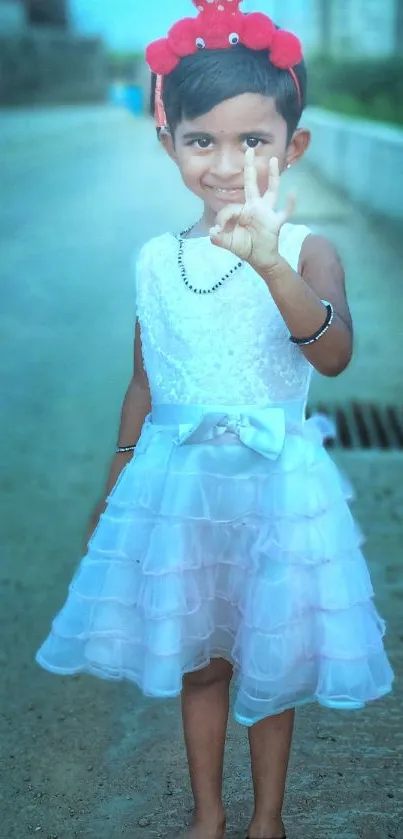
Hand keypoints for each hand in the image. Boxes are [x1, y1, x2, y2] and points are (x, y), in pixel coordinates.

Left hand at [209, 149, 295, 271]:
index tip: (218, 230)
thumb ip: (218, 239)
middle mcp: (255, 207)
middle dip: (249, 167)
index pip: (231, 206)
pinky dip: (290, 204)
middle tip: (249, 149)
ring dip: (273, 176)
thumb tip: (212, 232)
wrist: (260, 259)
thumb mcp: (228, 243)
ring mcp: (266, 213)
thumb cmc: (244, 247)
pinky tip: (293, 193)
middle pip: (251, 183)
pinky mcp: (275, 222)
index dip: (222, 218)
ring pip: (271, 190)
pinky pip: (285, 212)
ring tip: (273, 160)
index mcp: (242, 210)